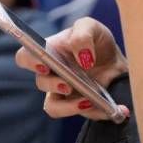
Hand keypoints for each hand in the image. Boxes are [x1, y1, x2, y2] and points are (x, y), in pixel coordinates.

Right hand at [15, 17, 129, 120]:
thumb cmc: (98, 42)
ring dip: (68, 107)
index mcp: (49, 52)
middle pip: (40, 82)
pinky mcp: (78, 106)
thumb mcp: (93, 28)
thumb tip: (83, 57)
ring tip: (88, 101)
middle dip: (53, 85)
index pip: (25, 57)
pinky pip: (81, 115)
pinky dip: (95, 113)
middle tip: (68, 84)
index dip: (29, 62)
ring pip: (53, 107)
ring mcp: (62, 93)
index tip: (45, 65)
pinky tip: (108, 108)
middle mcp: (51, 74)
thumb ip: (83, 35)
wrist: (118, 63)